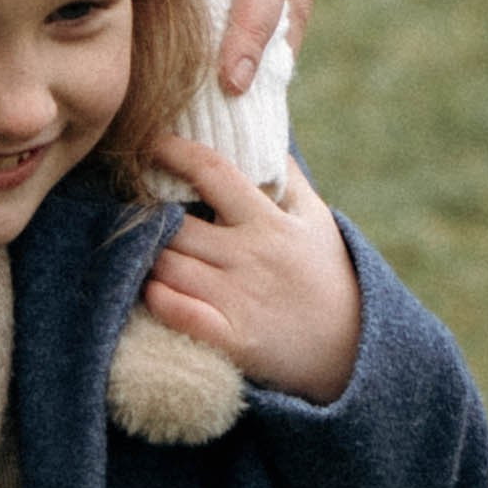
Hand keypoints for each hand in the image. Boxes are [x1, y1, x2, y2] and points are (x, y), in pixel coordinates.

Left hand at [141, 141, 359, 402]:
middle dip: (147, 213)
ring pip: (165, 264)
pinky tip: (153, 288)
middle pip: (174, 223)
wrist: (355, 351)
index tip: (149, 141)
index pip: (212, 173)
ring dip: (146, 255)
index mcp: (269, 223)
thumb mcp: (317, 221)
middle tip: (133, 208)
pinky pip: (175, 310)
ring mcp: (238, 300)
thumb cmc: (329, 277)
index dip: (174, 151)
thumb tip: (262, 136)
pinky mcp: (231, 340)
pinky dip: (155, 297)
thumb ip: (288, 179)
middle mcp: (250, 258)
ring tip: (142, 249)